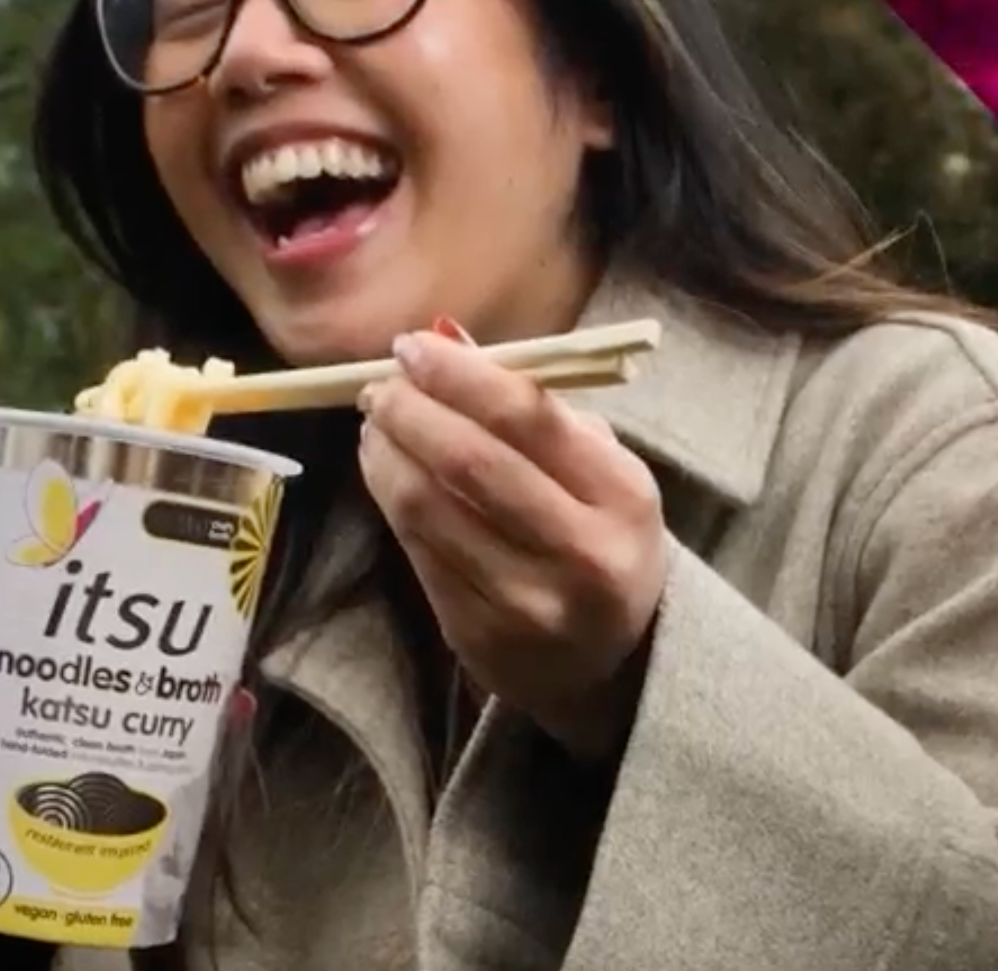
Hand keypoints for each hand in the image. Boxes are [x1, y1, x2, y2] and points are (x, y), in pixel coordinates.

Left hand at [357, 321, 666, 762]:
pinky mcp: (477, 634)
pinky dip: (390, 499)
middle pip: (470, 461)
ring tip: (375, 424)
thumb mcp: (597, 466)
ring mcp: (525, 601)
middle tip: (381, 386)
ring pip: (429, 508)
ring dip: (387, 454)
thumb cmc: (600, 535)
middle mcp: (580, 551)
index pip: (527, 416)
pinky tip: (384, 471)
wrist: (609, 661)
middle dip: (411, 411)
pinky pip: (417, 550)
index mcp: (622, 495)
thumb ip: (531, 402)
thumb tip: (446, 337)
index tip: (414, 347)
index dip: (460, 375)